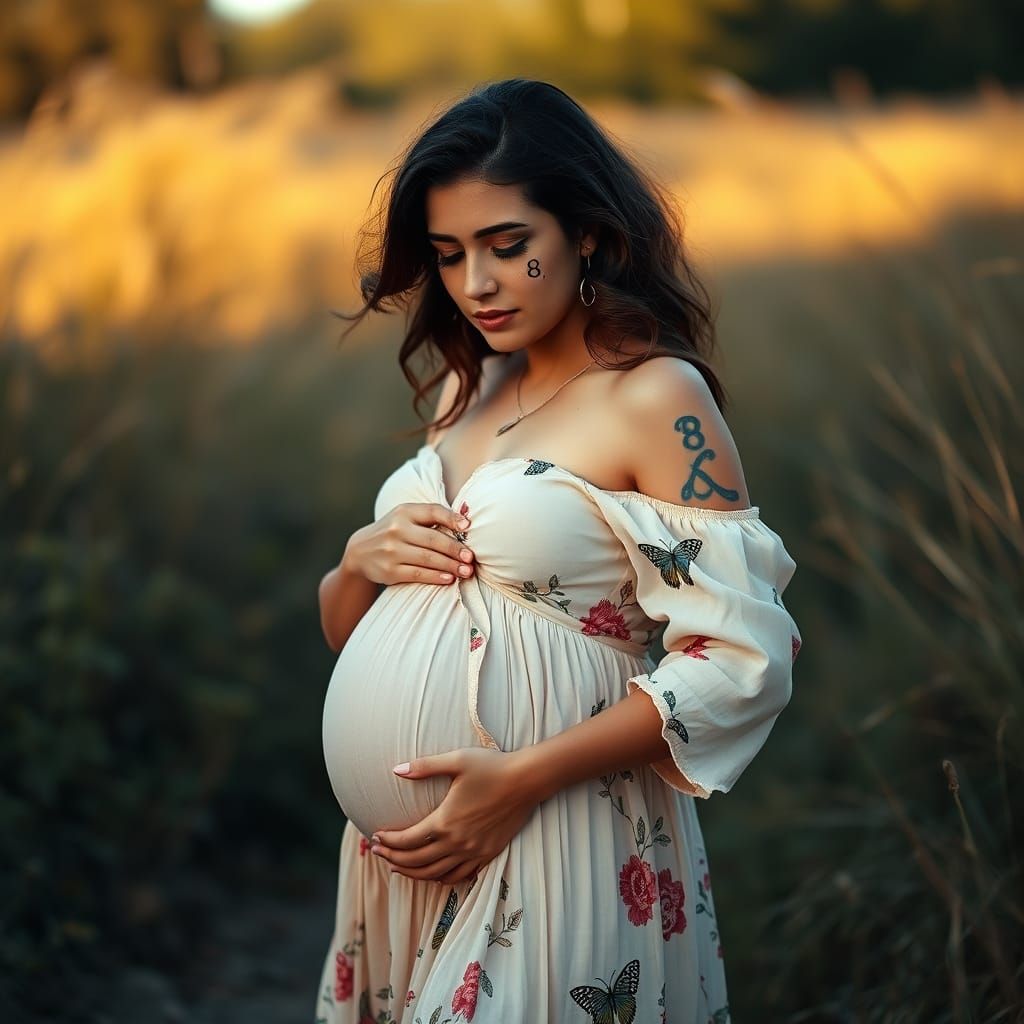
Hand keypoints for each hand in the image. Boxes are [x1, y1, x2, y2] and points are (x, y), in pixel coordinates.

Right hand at [345, 502, 474, 586]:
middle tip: (471, 558)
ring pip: (428, 559)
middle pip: (433, 539)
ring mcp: (392, 551)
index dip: (452, 518)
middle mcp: (397, 529)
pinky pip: (417, 574)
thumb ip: (432, 517)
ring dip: (450, 566)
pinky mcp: (389, 570)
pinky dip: (435, 577)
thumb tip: (466, 523)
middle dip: (456, 549)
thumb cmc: (395, 531)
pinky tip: (449, 578)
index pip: (432, 511)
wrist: (360, 551)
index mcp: (404, 512)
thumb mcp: (407, 517)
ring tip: (467, 571)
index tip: (468, 527)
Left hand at [370, 748, 537, 883]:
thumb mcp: (456, 760)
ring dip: (413, 873)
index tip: (375, 838)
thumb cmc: (491, 767)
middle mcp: (457, 842)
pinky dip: (441, 879)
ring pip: (435, 874)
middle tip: (377, 853)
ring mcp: (473, 852)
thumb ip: (424, 766)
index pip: (408, 841)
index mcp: (445, 821)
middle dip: (393, 860)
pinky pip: (459, 876)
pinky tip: (433, 875)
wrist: (526, 780)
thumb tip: (395, 769)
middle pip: (417, 862)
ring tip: (397, 868)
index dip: (388, 842)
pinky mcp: (488, 855)